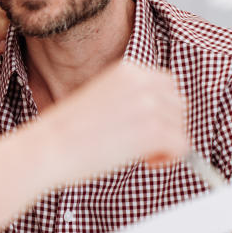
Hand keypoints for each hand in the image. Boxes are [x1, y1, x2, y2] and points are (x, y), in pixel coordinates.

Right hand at [41, 63, 188, 173]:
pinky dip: (169, 159)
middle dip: (167, 127)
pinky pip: (183, 147)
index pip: (165, 85)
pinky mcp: (155, 131)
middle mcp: (141, 82)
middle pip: (178, 104)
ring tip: (140, 155)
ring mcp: (150, 105)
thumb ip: (128, 100)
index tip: (142, 127)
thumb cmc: (65, 133)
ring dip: (166, 145)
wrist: (48, 147)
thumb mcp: (99, 100)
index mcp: (126, 70)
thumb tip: (155, 116)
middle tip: (143, 145)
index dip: (160, 109)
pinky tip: (146, 162)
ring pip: (181, 127)